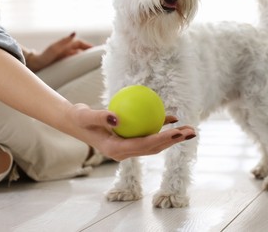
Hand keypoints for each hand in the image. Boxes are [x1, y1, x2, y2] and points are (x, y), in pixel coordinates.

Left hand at [24, 32, 92, 71]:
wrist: (35, 65)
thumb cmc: (44, 56)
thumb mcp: (55, 48)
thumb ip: (64, 41)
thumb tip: (75, 33)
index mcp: (67, 45)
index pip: (81, 44)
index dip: (90, 46)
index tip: (97, 50)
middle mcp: (68, 50)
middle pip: (82, 50)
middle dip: (91, 53)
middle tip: (99, 58)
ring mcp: (66, 57)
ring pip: (80, 57)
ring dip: (87, 59)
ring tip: (95, 65)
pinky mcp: (65, 63)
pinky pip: (76, 63)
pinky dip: (81, 65)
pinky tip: (85, 70)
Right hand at [64, 104, 195, 160]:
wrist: (76, 123)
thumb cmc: (79, 119)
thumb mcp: (84, 116)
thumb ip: (99, 117)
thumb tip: (117, 117)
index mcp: (116, 150)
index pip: (143, 145)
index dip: (162, 140)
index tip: (176, 132)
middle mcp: (125, 151)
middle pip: (154, 147)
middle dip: (174, 141)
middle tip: (191, 131)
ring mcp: (128, 146)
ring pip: (154, 143)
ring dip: (172, 137)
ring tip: (189, 129)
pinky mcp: (130, 140)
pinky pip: (148, 134)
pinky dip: (160, 127)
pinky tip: (172, 118)